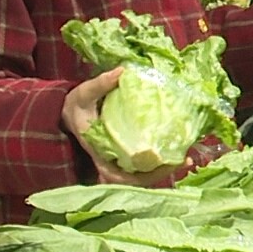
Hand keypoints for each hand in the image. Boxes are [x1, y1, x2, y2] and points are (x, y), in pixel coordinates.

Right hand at [60, 68, 181, 186]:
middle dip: (161, 174)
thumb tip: (122, 71)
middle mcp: (110, 163)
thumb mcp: (84, 93)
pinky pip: (143, 165)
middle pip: (138, 180)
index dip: (143, 176)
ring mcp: (117, 161)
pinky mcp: (124, 155)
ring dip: (163, 169)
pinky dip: (158, 162)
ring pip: (142, 175)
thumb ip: (101, 83)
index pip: (120, 176)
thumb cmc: (75, 106)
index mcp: (99, 154)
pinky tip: (174, 151)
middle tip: (184, 161)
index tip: (163, 163)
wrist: (67, 114)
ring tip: (185, 158)